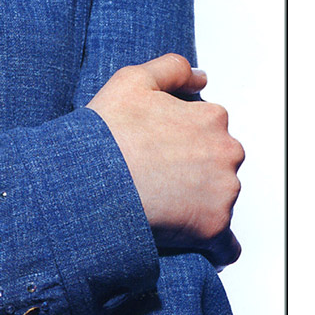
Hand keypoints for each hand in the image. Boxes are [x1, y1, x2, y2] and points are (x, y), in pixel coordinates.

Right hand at [86, 53, 243, 265]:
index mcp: (212, 117)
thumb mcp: (131, 80)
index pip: (210, 127)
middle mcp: (226, 152)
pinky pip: (226, 245)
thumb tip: (201, 78)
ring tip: (160, 205)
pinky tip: (188, 239)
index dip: (182, 135)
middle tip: (157, 176)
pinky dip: (212, 245)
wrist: (88, 181)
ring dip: (199, 202)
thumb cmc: (106, 133)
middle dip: (196, 168)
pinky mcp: (213, 228)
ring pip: (220, 199)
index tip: (159, 147)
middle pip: (220, 162)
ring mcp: (223, 192)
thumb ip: (172, 68)